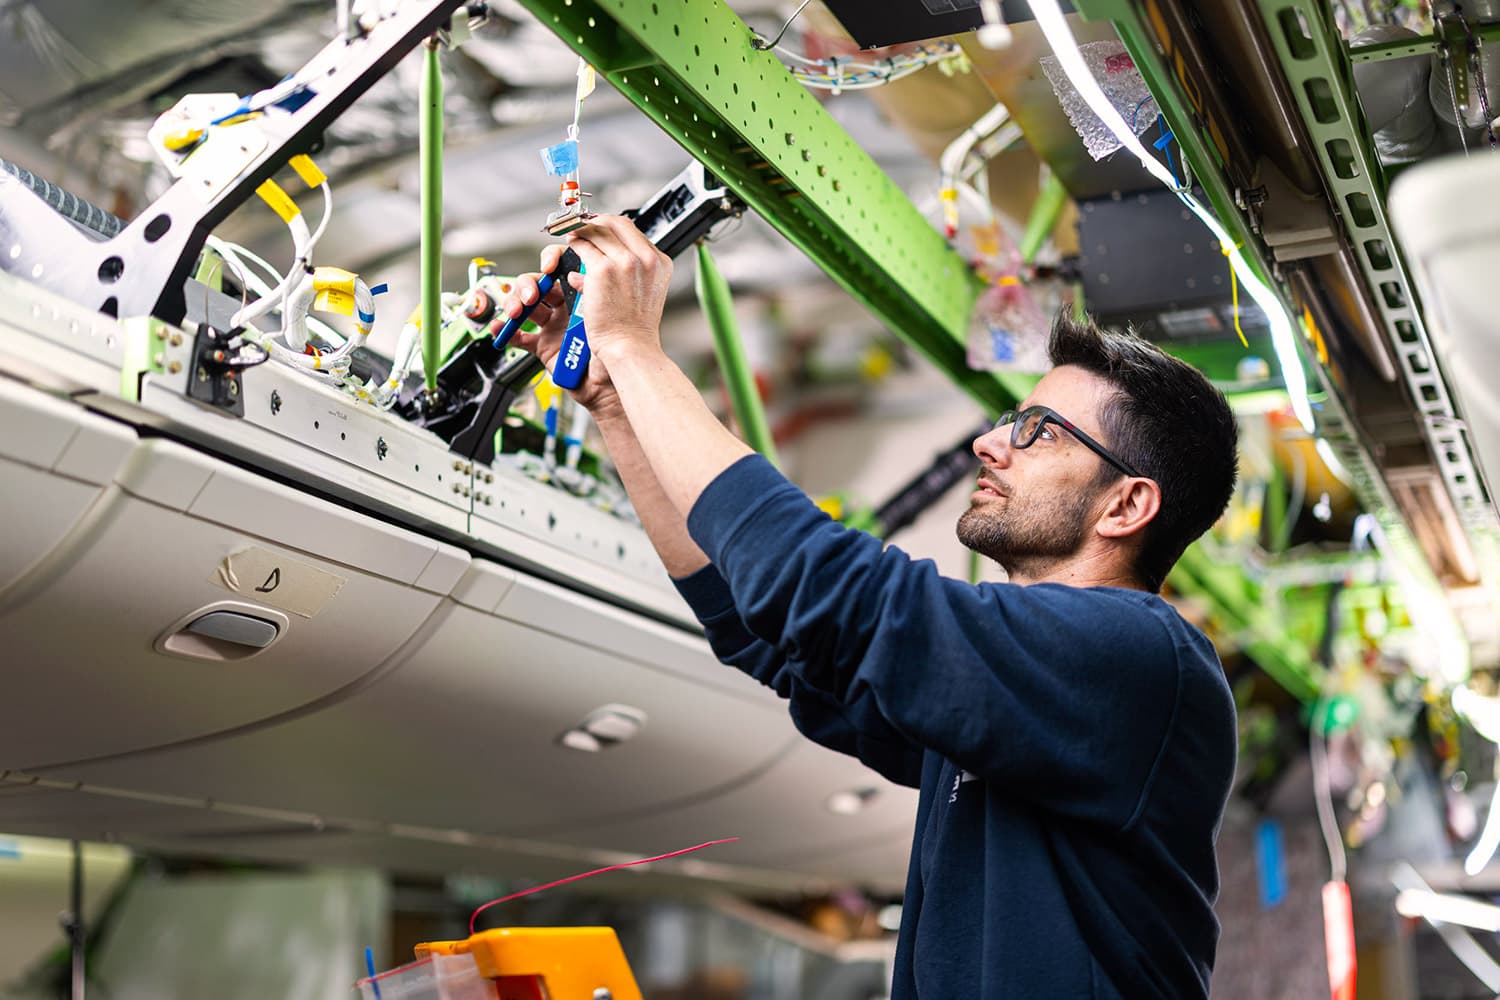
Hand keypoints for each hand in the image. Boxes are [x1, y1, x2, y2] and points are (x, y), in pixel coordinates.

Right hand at [502, 243, 622, 417]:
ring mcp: (552, 327)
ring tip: (517, 312)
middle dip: (528, 284)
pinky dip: (506, 331)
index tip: (548, 264)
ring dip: (514, 303)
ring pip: (524, 306)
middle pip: (537, 284)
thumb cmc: (616, 350)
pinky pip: (519, 336)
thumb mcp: (607, 311)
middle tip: (532, 295)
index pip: (562, 267)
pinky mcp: (542, 347)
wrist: (610, 385)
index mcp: (582, 294)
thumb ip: (590, 288)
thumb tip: (573, 274)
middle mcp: (565, 307)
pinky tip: (500, 328)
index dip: (551, 260)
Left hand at [562, 214, 672, 361]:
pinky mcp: (603, 269)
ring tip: (573, 235)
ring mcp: (625, 262)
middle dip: (596, 221)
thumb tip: (606, 257)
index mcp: (660, 262)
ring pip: (597, 231)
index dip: (612, 226)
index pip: (633, 231)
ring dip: (582, 230)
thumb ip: (632, 272)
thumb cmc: (635, 329)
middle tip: (582, 225)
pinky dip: (574, 243)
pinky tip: (569, 246)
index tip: (599, 227)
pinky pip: (583, 246)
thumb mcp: (646, 293)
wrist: (631, 347)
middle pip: (616, 223)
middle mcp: (646, 258)